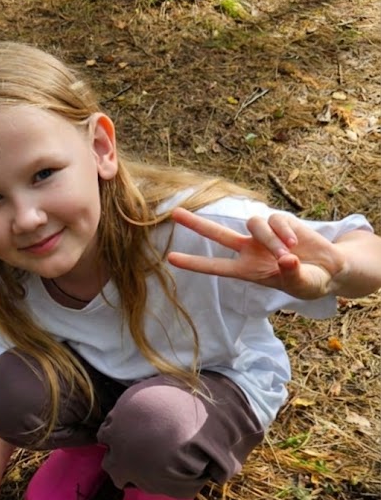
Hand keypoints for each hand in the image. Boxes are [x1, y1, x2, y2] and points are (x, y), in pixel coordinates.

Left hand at [168, 208, 347, 299]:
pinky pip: (276, 220)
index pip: (215, 267)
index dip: (194, 263)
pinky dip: (285, 232)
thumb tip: (287, 259)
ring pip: (254, 225)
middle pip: (218, 233)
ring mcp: (264, 235)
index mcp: (248, 271)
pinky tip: (297, 244)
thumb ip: (293, 275)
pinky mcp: (281, 222)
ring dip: (271, 240)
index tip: (170, 258)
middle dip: (197, 223)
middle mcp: (250, 250)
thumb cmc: (309, 282)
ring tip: (289, 256)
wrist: (329, 269)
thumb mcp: (302, 285)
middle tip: (174, 213)